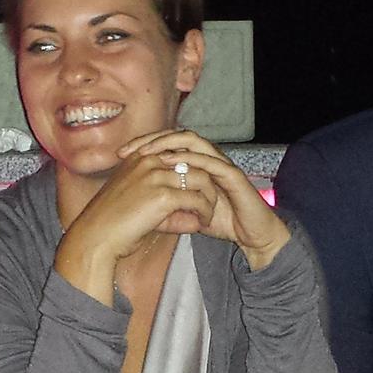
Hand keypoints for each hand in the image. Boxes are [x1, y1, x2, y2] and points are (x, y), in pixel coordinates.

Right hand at [53, 138, 220, 300]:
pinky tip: (203, 222)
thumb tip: (193, 214)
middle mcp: (149, 161)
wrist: (95, 237)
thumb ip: (165, 202)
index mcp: (140, 157)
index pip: (180, 152)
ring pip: (201, 179)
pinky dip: (205, 211)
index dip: (195, 169)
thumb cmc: (111, 223)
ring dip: (210, 196)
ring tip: (209, 212)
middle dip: (207, 181)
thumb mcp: (137, 202)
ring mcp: (156, 176)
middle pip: (194, 161)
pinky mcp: (163, 196)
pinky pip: (196, 200)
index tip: (201, 187)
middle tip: (210, 201)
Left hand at [115, 130, 289, 269]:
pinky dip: (192, 159)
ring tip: (147, 151)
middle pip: (177, 136)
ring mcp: (222, 164)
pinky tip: (174, 162)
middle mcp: (208, 158)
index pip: (168, 143)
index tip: (120, 154)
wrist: (251, 236)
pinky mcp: (234, 175)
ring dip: (169, 143)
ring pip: (194, 142)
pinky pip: (212, 161)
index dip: (144, 144)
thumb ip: (167, 203)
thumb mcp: (185, 212)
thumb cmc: (223, 222)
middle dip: (152, 139)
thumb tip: (140, 203)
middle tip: (129, 149)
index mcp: (196, 163)